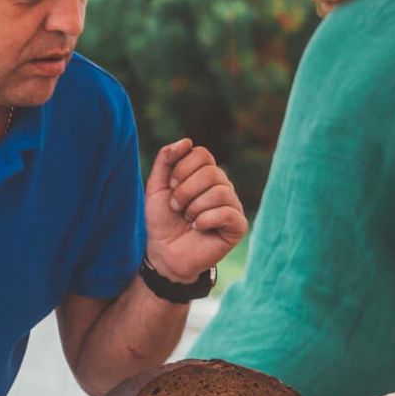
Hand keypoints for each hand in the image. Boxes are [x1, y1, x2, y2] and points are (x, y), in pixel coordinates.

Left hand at [144, 138, 247, 283]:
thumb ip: (166, 160)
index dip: (181, 169)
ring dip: (194, 208)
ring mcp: (232, 205)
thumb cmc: (162, 220)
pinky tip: (199, 229)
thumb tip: (187, 141)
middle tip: (177, 208)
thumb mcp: (157, 186)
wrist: (164, 253)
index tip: (171, 188)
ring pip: (219, 192)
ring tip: (188, 219)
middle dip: (185, 191)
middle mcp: (222, 186)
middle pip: (211, 172)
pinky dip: (205, 221)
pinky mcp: (238, 225)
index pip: (201, 154)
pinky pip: (226, 213)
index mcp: (206, 174)